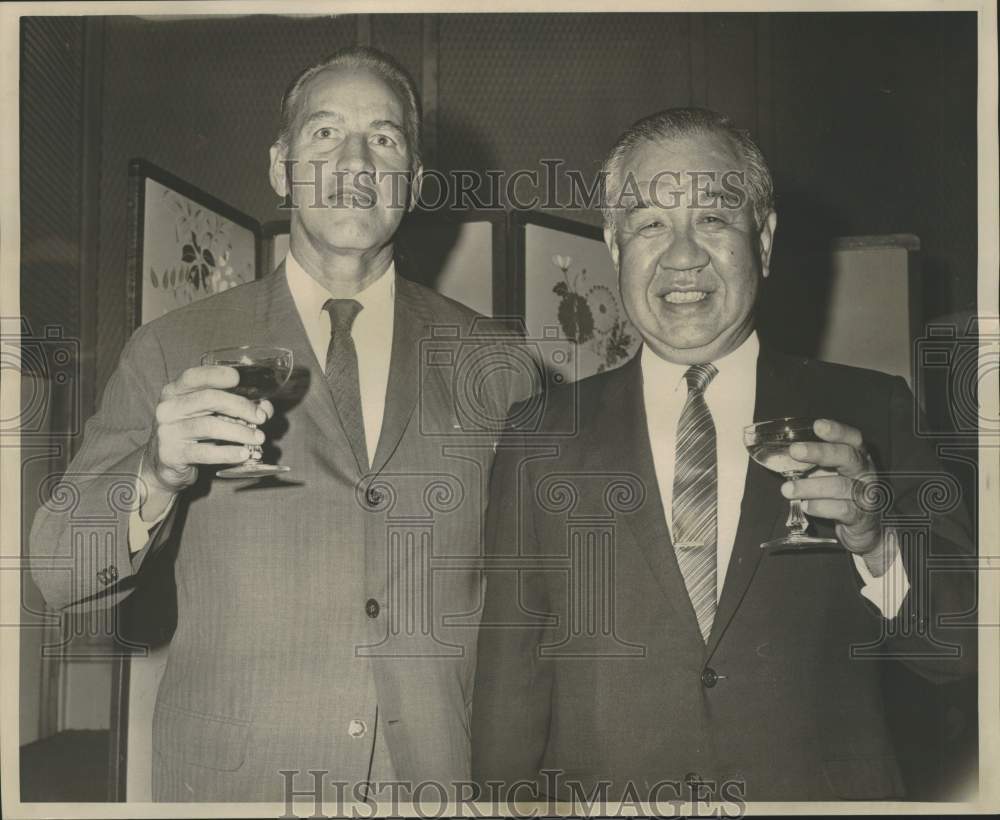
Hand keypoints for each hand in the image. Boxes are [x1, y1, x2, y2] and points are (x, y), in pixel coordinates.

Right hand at [140, 365, 273, 506]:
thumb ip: (237, 408)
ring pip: (209, 426)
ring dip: (239, 432)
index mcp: (175, 392)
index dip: (217, 375)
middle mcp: (168, 408)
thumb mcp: (212, 415)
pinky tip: (243, 454)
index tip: (239, 379)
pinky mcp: (171, 454)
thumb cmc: (194, 434)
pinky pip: (204, 452)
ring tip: (258, 438)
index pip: (195, 376)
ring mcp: (167, 431)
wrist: (165, 464)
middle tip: (261, 418)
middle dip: (240, 406)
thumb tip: (265, 408)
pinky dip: (228, 453)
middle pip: (208, 399)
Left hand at [780, 418, 892, 573]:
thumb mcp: (830, 474)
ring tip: (787, 489)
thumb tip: (780, 455)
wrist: (864, 529)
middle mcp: (865, 473)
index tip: (818, 425)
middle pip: (848, 457)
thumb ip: (813, 463)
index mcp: (857, 457)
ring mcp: (866, 495)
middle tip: (795, 451)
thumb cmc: (842, 495)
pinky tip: (806, 506)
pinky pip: (842, 510)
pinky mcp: (862, 517)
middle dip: (820, 452)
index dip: (838, 431)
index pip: (853, 439)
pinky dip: (821, 507)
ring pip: (840, 486)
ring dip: (810, 487)